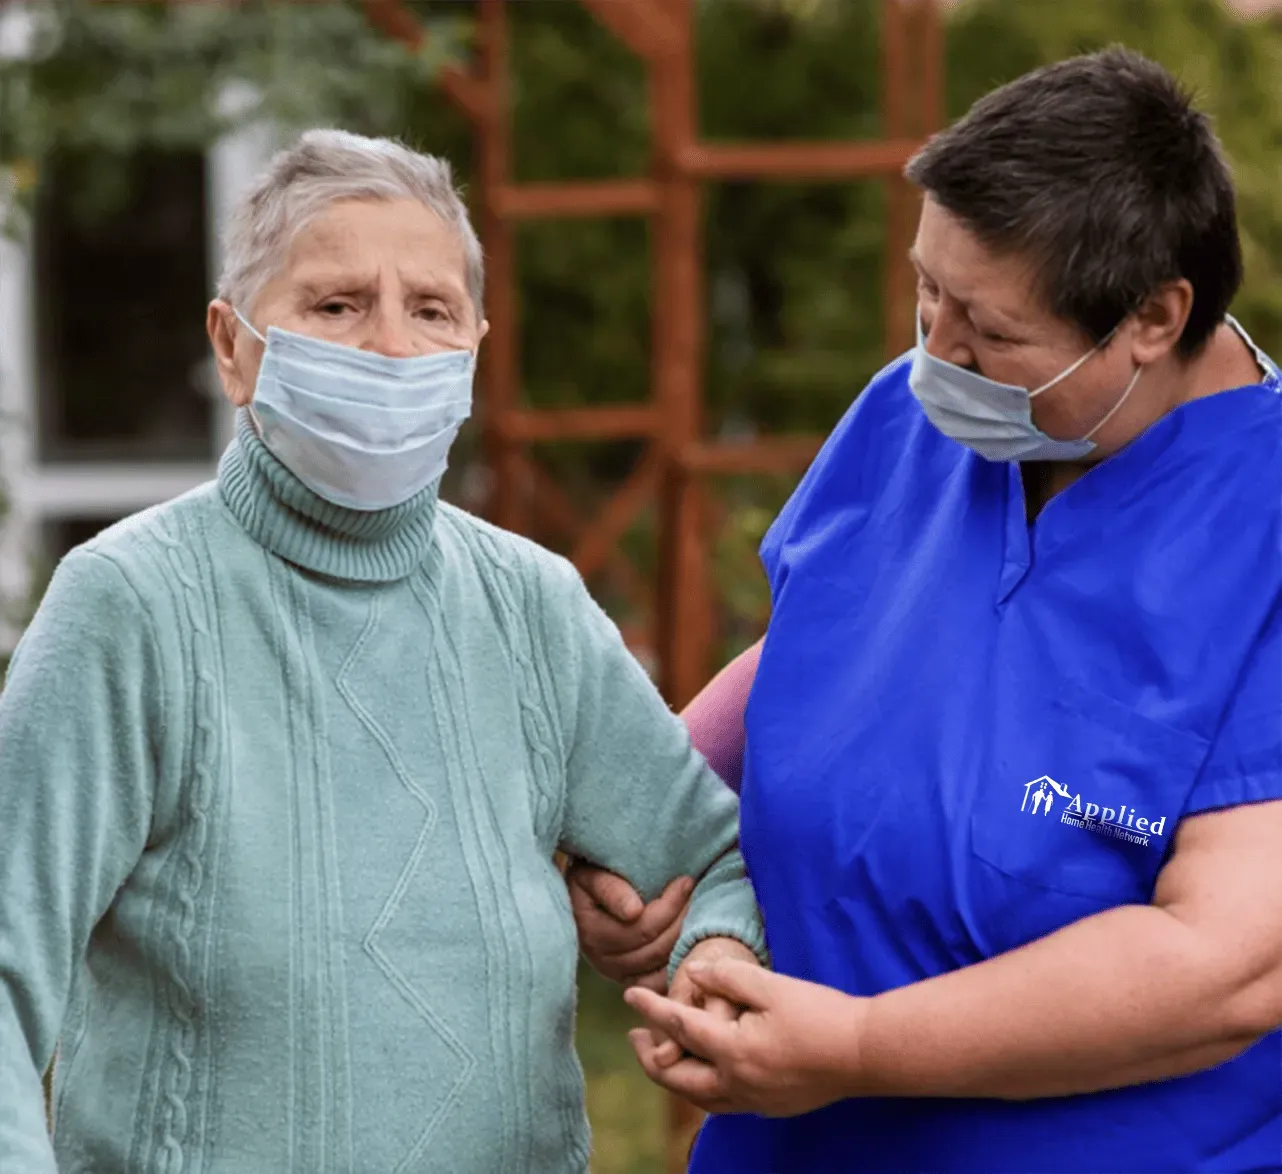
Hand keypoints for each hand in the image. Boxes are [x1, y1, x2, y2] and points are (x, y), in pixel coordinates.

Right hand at [567, 862, 692, 992]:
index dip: (669, 905)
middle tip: (698, 894)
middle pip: (656, 948)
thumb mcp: (592, 876)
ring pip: (662, 964)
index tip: (686, 881)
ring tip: (698, 910)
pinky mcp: (633, 980)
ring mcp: (619, 975)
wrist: (584, 898)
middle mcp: (603, 961)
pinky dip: (679, 962)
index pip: (642, 927)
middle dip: (681, 919)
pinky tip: (692, 938)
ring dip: (685, 937)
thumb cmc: (591, 880)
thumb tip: (633, 912)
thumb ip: (609, 890)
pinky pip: (662, 979)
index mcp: (593, 935)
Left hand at [625, 958, 864, 1116]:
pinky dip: (701, 1088)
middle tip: (636, 1036)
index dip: (651, 1009)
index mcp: (733, 1051)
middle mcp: (737, 1084)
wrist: (863, 1053)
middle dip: (651, 1056)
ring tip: (664, 1056)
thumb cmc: (818, 1012)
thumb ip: (727, 978)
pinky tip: (705, 1073)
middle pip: (676, 1077)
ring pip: (697, 1097)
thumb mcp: (771, 985)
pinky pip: (722, 1103)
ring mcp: (754, 1101)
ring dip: (674, 1075)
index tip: (629, 994)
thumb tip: (692, 976)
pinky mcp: (771, 1107)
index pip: (679, 1028)